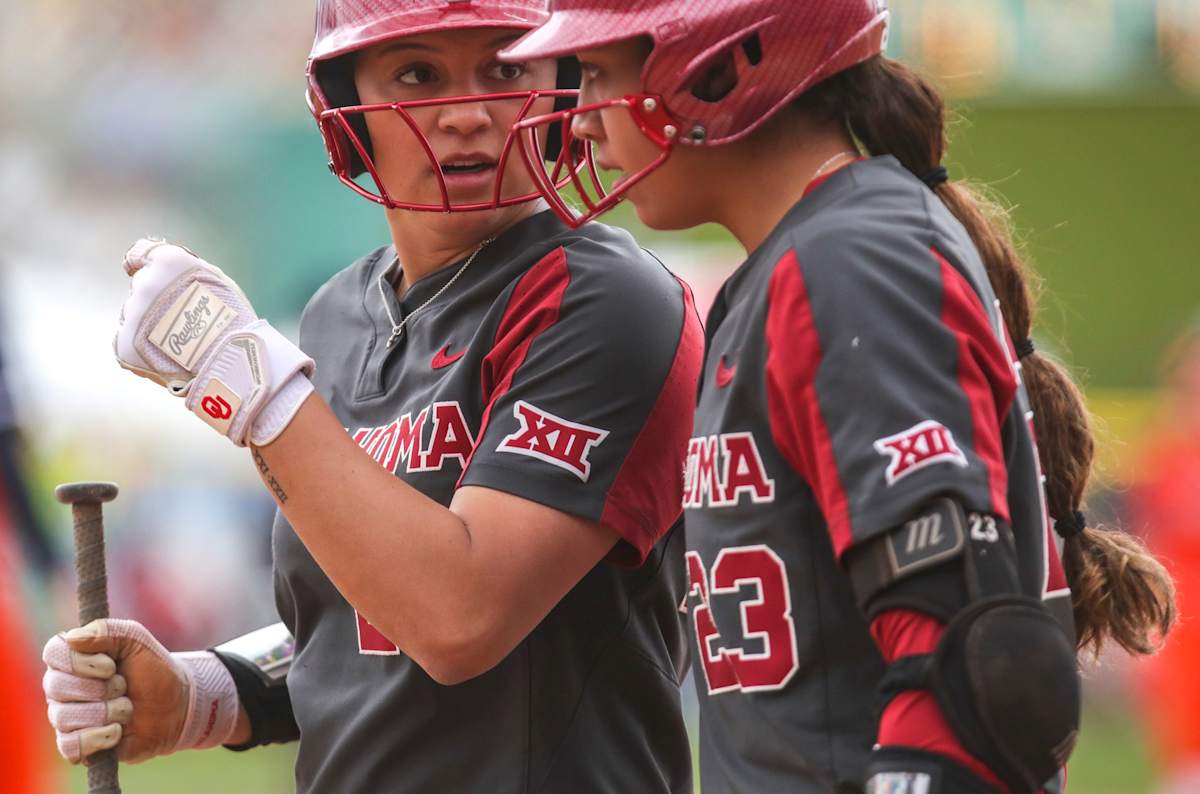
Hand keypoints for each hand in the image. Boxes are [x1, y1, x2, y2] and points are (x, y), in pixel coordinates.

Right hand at [42, 619, 238, 763]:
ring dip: (109, 711)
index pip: (54, 652)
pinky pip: (72, 745)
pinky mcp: (76, 746)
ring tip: (127, 708)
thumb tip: (73, 638)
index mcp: (71, 658)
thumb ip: (108, 631)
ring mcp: (66, 718)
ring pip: (67, 717)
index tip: (111, 664)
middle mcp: (61, 687)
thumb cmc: (153, 669)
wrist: (176, 705)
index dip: (82, 661)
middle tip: (124, 686)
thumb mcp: (137, 640)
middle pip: (58, 686)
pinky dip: (103, 736)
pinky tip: (119, 730)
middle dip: (103, 688)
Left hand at [114, 239, 314, 445]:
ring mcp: (131, 316)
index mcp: (168, 262)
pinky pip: (127, 343)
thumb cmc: (232, 321)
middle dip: (156, 301)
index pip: (138, 253)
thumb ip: (185, 271)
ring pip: (134, 317)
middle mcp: (145, 284)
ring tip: (181, 344)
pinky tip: (165, 356)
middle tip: (183, 321)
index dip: (140, 262)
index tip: (138, 269)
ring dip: (150, 326)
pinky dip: (141, 350)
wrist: (231, 363)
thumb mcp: (217, 280)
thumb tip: (159, 269)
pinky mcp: (125, 346)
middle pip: (141, 289)